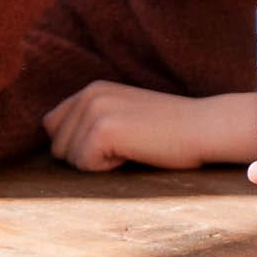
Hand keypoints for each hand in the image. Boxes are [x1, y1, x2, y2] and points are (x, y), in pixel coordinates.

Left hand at [43, 81, 220, 171]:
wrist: (202, 128)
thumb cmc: (168, 131)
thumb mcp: (123, 115)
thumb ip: (91, 120)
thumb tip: (56, 147)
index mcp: (92, 88)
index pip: (53, 127)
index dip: (79, 145)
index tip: (116, 141)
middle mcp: (89, 93)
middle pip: (57, 146)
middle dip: (86, 156)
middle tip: (127, 144)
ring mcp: (95, 110)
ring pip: (70, 158)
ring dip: (99, 162)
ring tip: (132, 146)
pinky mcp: (103, 130)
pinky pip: (85, 165)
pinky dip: (108, 168)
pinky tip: (134, 152)